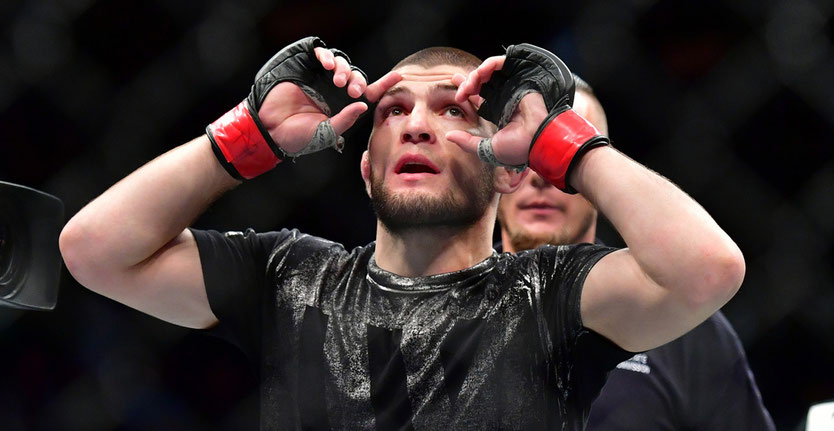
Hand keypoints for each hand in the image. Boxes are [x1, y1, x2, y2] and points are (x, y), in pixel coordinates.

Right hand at [258, 54, 401, 153]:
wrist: (271, 130)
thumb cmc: (298, 137)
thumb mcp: (326, 133)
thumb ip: (345, 120)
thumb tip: (363, 104)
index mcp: (342, 107)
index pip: (367, 93)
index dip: (382, 84)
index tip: (399, 77)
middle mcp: (334, 92)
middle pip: (356, 76)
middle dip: (358, 80)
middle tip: (351, 91)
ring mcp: (320, 79)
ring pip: (342, 64)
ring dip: (344, 69)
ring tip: (337, 81)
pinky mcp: (306, 69)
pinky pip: (322, 54)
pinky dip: (327, 55)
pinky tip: (327, 65)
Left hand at [445, 56, 547, 166]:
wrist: (538, 140)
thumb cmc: (518, 149)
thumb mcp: (487, 149)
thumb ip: (468, 143)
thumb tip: (448, 136)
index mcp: (499, 112)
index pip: (479, 97)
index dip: (467, 90)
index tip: (457, 91)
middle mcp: (505, 97)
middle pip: (482, 82)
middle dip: (467, 83)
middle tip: (460, 93)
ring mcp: (512, 87)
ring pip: (488, 73)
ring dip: (475, 76)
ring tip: (469, 85)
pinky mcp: (518, 77)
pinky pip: (499, 64)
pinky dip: (487, 65)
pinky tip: (478, 74)